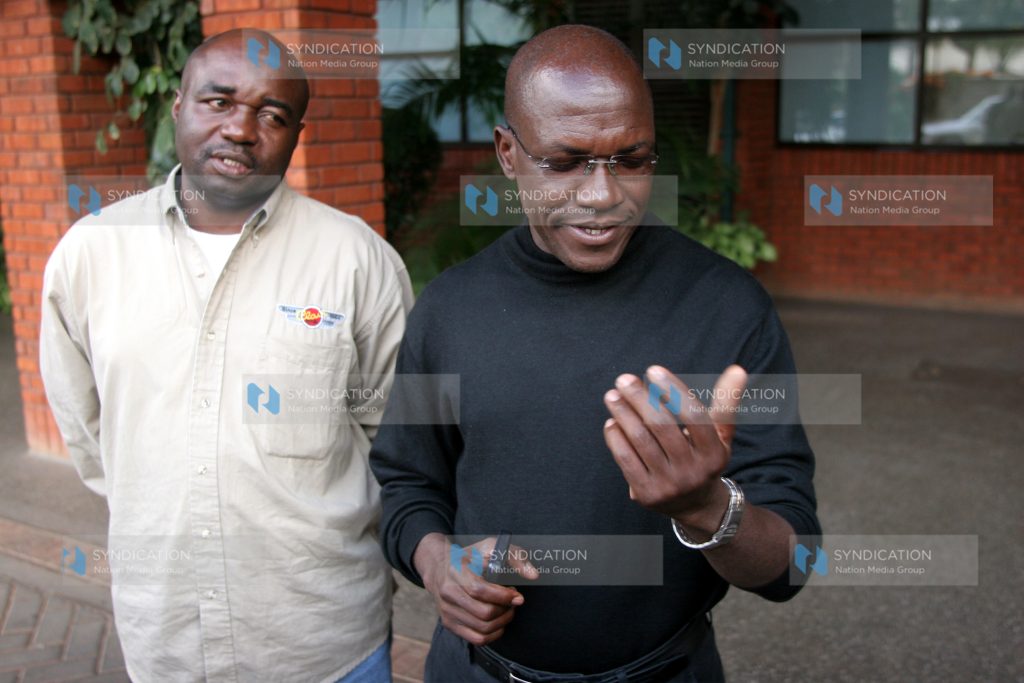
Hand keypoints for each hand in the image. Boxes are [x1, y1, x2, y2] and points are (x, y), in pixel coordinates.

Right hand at [413, 533, 538, 645]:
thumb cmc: (471, 557)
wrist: (440, 568)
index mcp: (456, 570)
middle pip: (483, 613)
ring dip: (502, 622)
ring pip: (482, 628)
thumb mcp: (492, 547)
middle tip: (513, 602)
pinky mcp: (449, 623)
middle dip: (506, 610)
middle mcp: (447, 592)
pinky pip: (476, 639)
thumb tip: (533, 575)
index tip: (517, 596)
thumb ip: (515, 556)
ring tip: (507, 610)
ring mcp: (446, 610)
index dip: (502, 596)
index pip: (479, 590)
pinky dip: (494, 634)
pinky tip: (499, 621)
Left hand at [602, 365, 746, 532]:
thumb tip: (737, 369)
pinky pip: (626, 459)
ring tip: (612, 396)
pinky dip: (616, 437)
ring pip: (641, 440)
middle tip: (624, 379)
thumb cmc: (704, 458)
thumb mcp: (720, 435)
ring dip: (623, 414)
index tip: (653, 370)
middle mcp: (693, 471)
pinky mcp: (646, 494)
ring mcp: (668, 484)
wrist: (696, 506)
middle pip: (661, 426)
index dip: (672, 390)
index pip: (693, 415)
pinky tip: (612, 422)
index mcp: (714, 453)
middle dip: (640, 398)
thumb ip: (726, 403)